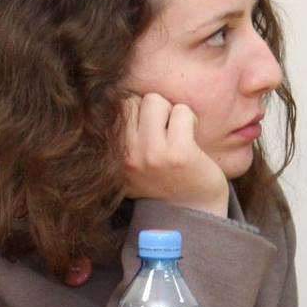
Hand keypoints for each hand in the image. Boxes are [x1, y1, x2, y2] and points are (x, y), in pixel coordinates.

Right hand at [120, 93, 230, 216]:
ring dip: (172, 113)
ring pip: (156, 100)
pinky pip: (182, 111)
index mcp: (114, 156)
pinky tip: (191, 142)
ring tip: (177, 136)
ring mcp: (152, 155)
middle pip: (136, 100)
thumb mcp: (133, 162)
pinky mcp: (179, 153)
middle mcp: (128, 155)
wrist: (193, 215)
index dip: (138, 112)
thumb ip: (124, 135)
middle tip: (165, 135)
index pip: (117, 106)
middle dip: (154, 111)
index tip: (150, 132)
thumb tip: (113, 92)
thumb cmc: (165, 181)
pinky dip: (190, 120)